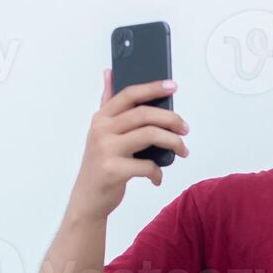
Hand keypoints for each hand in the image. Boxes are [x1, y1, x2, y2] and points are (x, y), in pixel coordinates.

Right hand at [68, 70, 190, 219]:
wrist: (87, 199)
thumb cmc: (100, 164)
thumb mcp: (100, 132)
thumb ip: (107, 103)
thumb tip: (110, 72)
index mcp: (101, 118)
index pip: (129, 95)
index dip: (153, 88)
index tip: (172, 86)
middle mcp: (101, 130)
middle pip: (144, 114)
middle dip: (171, 119)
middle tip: (185, 129)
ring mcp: (106, 150)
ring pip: (150, 135)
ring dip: (173, 142)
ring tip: (182, 150)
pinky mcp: (113, 170)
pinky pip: (147, 166)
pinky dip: (158, 172)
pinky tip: (157, 177)